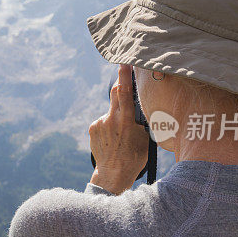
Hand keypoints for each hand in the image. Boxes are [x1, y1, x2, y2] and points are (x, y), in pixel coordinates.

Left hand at [88, 64, 148, 193]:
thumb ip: (140, 120)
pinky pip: (104, 121)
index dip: (124, 76)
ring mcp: (99, 123)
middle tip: (126, 80)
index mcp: (125, 120)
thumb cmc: (134, 157)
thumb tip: (140, 108)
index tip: (123, 63)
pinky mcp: (92, 128)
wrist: (113, 173)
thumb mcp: (145, 138)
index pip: (124, 93)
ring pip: (111, 111)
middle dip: (121, 86)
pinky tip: (113, 137)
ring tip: (121, 134)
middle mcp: (109, 119)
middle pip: (115, 94)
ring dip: (117, 116)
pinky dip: (109, 125)